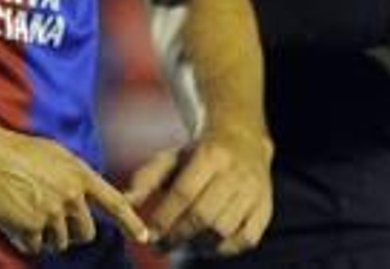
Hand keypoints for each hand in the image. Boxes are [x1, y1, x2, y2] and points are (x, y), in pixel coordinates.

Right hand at [0, 127, 153, 255]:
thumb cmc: (14, 151)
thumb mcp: (54, 155)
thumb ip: (74, 177)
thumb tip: (84, 197)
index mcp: (79, 174)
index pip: (114, 202)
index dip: (131, 222)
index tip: (143, 237)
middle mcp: (71, 195)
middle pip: (85, 233)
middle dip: (70, 233)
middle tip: (48, 218)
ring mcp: (51, 213)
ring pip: (59, 243)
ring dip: (44, 236)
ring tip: (25, 210)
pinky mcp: (30, 228)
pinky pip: (35, 248)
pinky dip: (24, 239)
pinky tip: (11, 218)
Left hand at [124, 128, 272, 255]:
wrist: (243, 140)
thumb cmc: (198, 154)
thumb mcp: (171, 157)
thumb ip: (146, 178)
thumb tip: (124, 202)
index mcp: (210, 155)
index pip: (184, 192)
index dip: (164, 218)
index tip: (149, 234)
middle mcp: (235, 173)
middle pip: (204, 215)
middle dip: (178, 235)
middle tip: (161, 246)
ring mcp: (254, 192)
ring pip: (224, 230)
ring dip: (198, 244)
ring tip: (182, 242)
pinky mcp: (264, 208)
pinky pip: (245, 240)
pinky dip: (223, 249)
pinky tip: (206, 244)